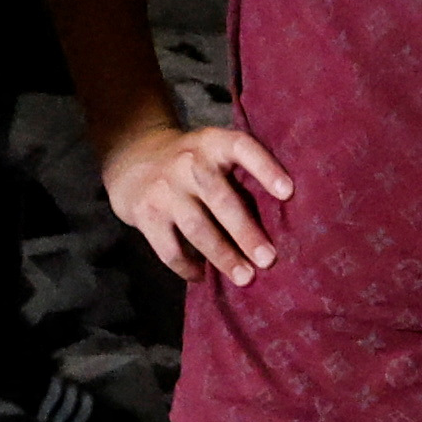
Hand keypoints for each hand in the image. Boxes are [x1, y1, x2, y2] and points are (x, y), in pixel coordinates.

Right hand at [106, 121, 291, 281]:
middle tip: (269, 260)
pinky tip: (203, 278)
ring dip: (223, 257)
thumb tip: (282, 224)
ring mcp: (164, 188)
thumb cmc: (191, 164)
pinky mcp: (145, 213)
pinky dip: (188, 267)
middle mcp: (188, 162)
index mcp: (213, 143)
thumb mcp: (213, 153)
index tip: (289, 192)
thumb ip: (239, 176)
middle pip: (221, 199)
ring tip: (245, 278)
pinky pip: (170, 248)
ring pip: (197, 228)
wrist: (132, 158)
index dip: (266, 168)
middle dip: (246, 233)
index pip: (242, 147)